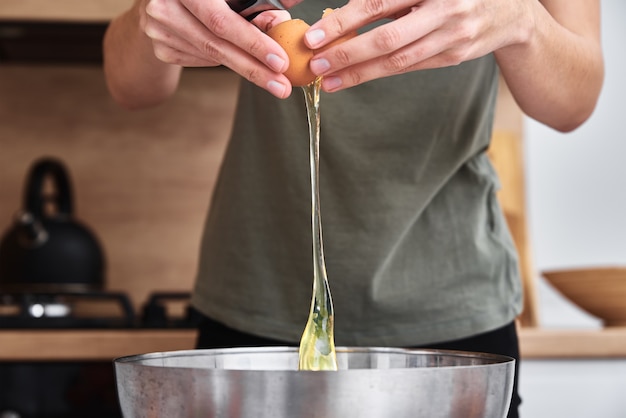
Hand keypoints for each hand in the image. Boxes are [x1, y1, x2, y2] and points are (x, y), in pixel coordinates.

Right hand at [140, 0, 296, 96]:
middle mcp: (166, 4)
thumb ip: (261, 4)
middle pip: (216, 43)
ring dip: (243, 66)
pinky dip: (222, 60)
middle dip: (254, 68)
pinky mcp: (161, 48)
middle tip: (281, 86)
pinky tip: (234, 55)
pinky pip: (202, 61)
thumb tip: (285, 24)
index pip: (222, 20)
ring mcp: (158, 27)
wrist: (166, 1)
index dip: (253, 42)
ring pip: (211, 55)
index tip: (280, 62)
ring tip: (270, 76)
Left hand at [305, 0, 529, 91]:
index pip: (377, 3)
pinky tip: (356, 78)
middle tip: (315, 63)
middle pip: (386, 36)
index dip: (343, 21)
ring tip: (329, 79)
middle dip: (346, 52)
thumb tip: (345, 12)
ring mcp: (452, 35)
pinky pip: (411, 67)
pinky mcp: (454, 56)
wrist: (510, 8)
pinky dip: (381, 72)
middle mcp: (443, 7)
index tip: (313, 36)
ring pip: (397, 59)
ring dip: (359, 72)